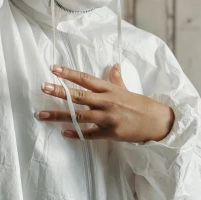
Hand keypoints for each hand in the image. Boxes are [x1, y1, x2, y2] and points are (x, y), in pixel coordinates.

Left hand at [36, 64, 174, 142]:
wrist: (158, 122)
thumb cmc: (141, 105)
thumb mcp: (127, 89)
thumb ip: (116, 78)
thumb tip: (114, 65)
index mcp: (109, 89)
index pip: (85, 79)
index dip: (69, 73)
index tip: (54, 68)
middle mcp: (106, 101)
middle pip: (79, 96)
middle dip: (59, 91)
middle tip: (43, 87)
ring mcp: (107, 118)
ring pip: (79, 116)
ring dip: (59, 115)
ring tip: (42, 114)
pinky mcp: (110, 133)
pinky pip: (90, 134)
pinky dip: (76, 133)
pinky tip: (64, 133)